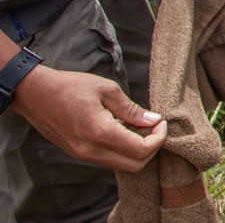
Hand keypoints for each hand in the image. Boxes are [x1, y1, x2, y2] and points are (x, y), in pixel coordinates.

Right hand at [11, 65, 166, 171]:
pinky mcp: (78, 153)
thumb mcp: (106, 89)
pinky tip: (123, 129)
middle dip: (151, 148)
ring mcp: (83, 154)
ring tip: (138, 125)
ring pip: (121, 165)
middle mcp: (91, 150)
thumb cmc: (70, 86)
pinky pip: (108, 160)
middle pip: (135, 165)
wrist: (35, 94)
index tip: (160, 122)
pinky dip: (122, 150)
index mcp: (101, 132)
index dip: (158, 138)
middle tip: (153, 126)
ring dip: (137, 150)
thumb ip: (131, 108)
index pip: (141, 150)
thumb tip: (153, 120)